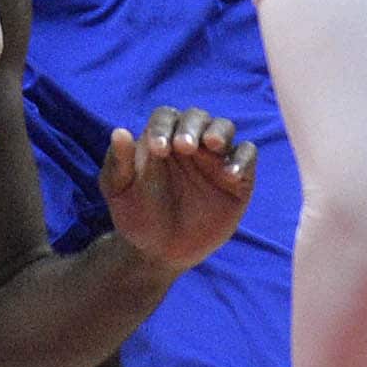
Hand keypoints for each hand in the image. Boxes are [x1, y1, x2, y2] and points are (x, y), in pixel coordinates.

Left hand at [101, 106, 256, 269]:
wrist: (159, 250)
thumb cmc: (137, 214)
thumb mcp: (119, 190)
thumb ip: (119, 162)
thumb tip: (120, 132)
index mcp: (162, 137)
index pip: (166, 117)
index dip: (162, 126)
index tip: (157, 148)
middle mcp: (191, 142)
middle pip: (198, 116)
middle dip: (192, 126)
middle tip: (183, 146)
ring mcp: (215, 159)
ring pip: (225, 128)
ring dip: (219, 132)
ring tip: (211, 145)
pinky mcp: (237, 179)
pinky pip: (247, 155)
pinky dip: (242, 159)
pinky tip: (229, 175)